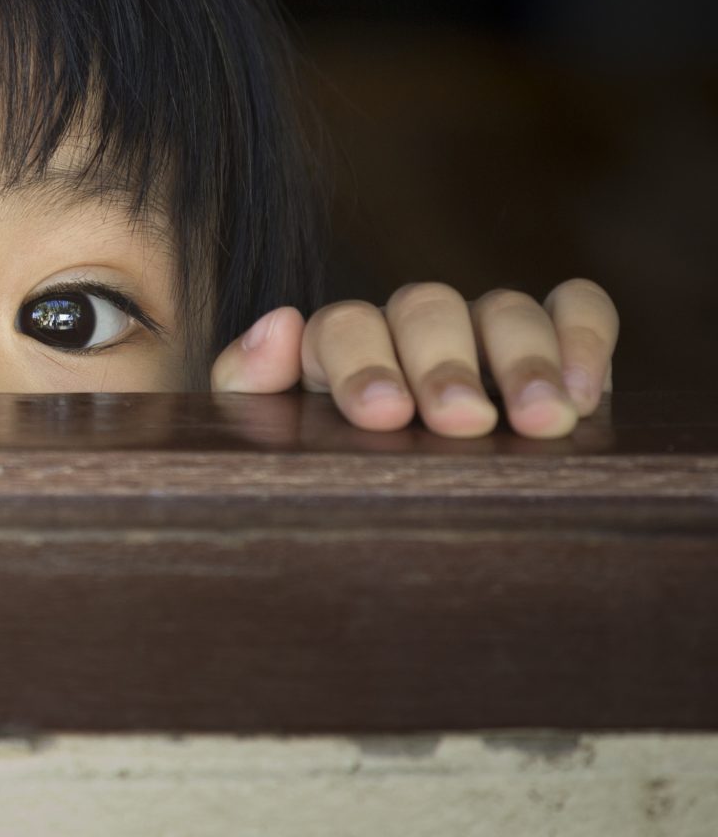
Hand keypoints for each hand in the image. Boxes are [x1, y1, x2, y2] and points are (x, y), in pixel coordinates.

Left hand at [208, 278, 617, 436]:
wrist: (416, 528)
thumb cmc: (338, 477)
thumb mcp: (279, 440)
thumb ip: (251, 384)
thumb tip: (279, 323)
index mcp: (341, 349)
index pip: (343, 328)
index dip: (360, 363)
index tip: (383, 413)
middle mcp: (413, 329)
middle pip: (426, 310)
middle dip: (443, 364)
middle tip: (460, 420)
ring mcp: (487, 332)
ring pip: (503, 309)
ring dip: (523, 360)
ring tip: (539, 421)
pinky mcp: (559, 345)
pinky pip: (577, 308)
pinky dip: (584, 334)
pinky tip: (585, 394)